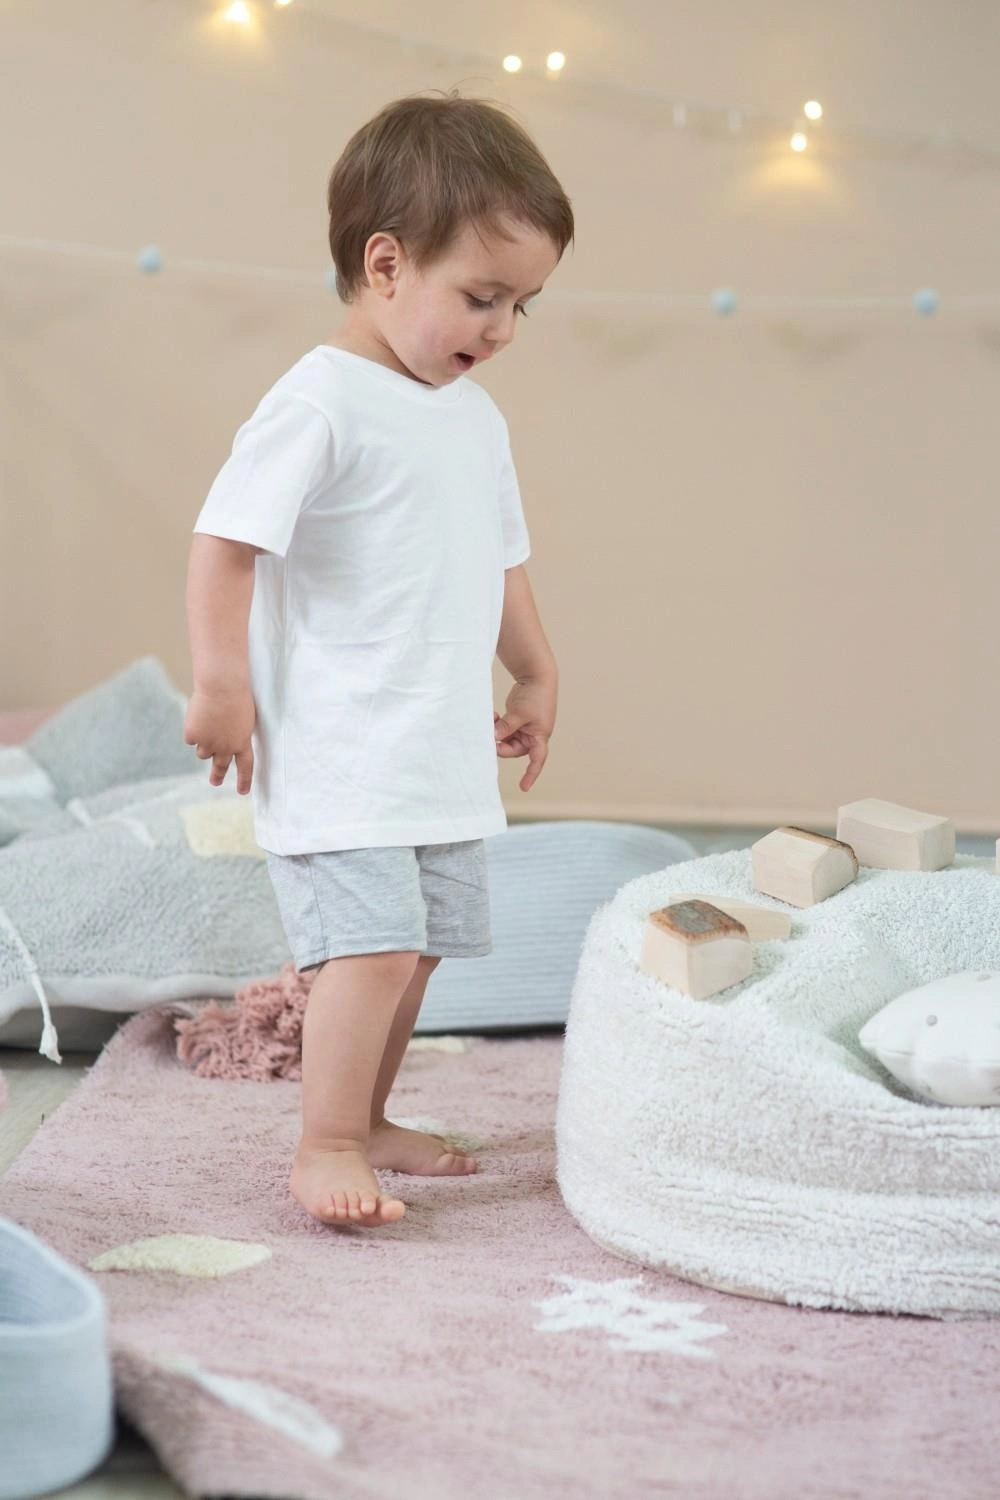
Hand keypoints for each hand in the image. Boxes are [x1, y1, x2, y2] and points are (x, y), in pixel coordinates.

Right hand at [183, 687, 256, 794]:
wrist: (221, 687)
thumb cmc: (237, 695)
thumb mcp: (244, 719)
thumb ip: (237, 734)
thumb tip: (226, 744)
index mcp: (242, 743)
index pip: (246, 766)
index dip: (244, 780)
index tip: (242, 792)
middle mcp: (225, 748)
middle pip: (220, 766)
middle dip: (218, 775)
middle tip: (215, 782)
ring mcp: (208, 744)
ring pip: (202, 752)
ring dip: (204, 742)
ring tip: (208, 724)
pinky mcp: (192, 736)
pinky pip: (191, 737)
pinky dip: (193, 729)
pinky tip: (198, 715)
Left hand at [493, 677, 556, 791]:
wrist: (537, 675)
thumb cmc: (535, 695)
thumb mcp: (519, 714)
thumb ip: (506, 727)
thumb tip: (493, 738)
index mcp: (540, 735)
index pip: (537, 759)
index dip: (531, 774)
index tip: (524, 787)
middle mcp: (534, 734)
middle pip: (515, 750)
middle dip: (501, 746)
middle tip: (490, 738)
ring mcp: (525, 727)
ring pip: (508, 740)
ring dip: (498, 734)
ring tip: (491, 720)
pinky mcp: (518, 720)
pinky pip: (505, 730)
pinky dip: (498, 726)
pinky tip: (493, 716)